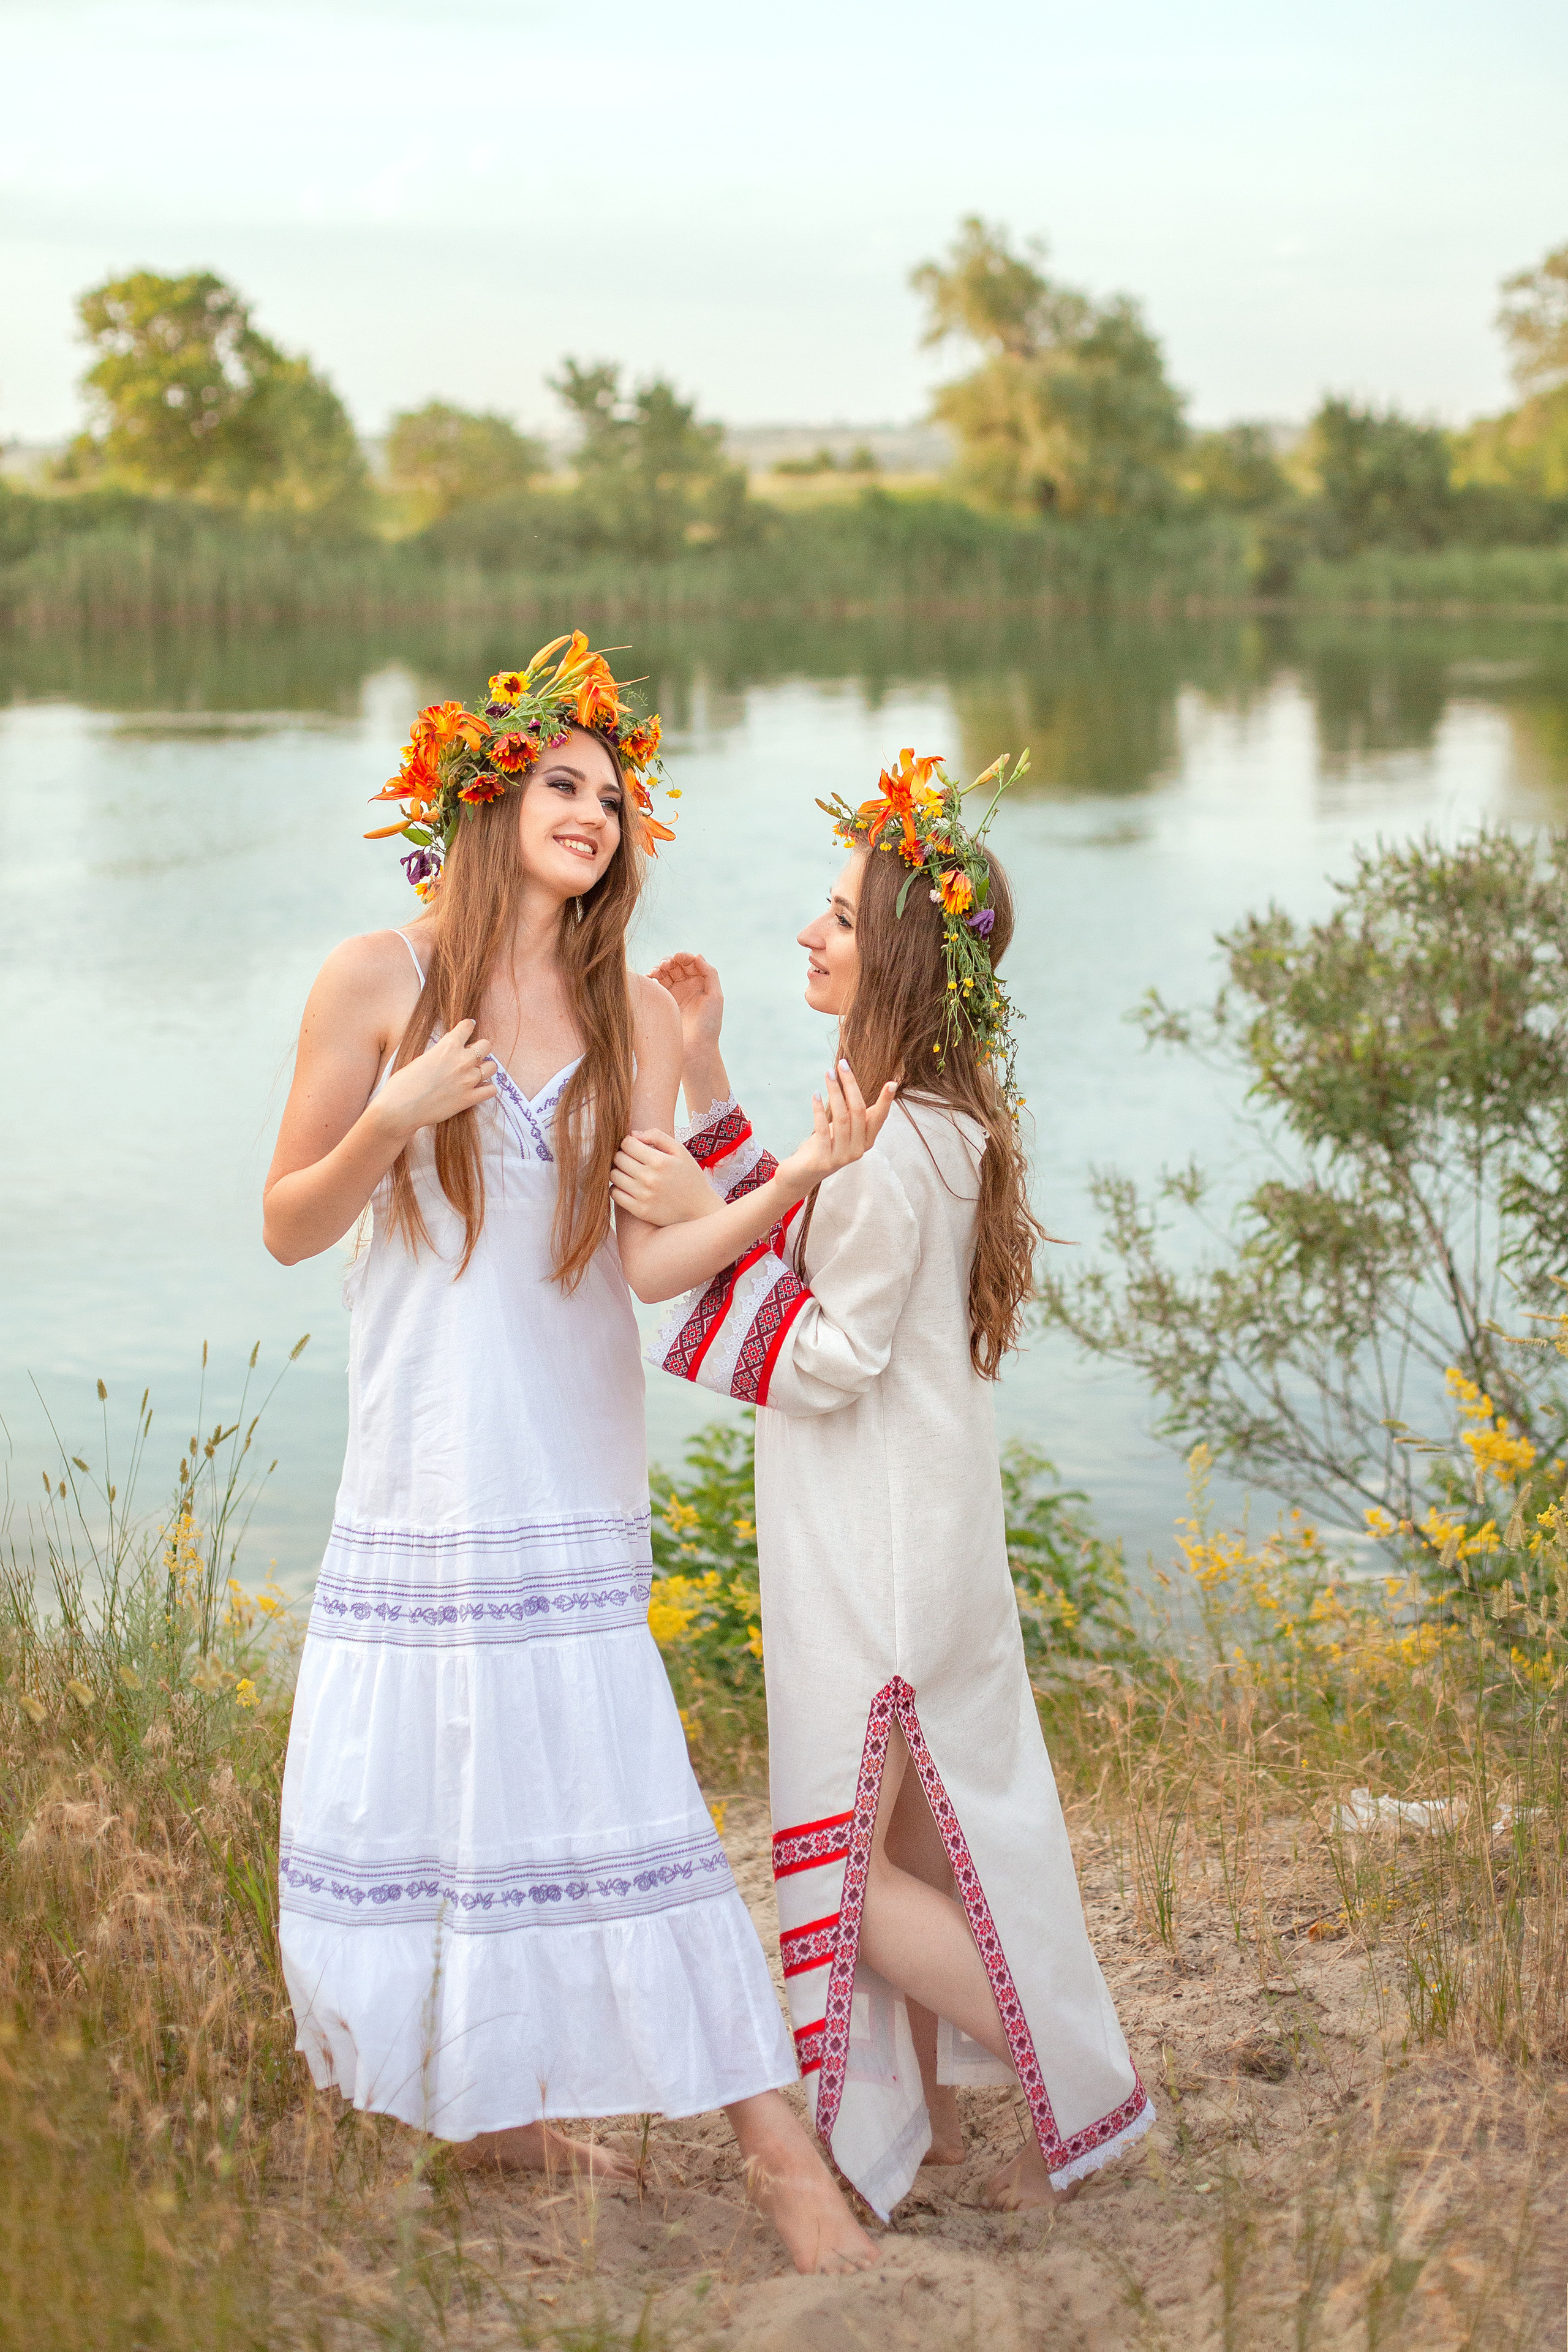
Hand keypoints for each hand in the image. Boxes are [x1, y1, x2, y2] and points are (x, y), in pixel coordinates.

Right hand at [375, 1019, 495, 1139]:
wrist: (400, 1108)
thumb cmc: (403, 1083)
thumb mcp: (422, 1058)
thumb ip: (440, 1051)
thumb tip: (450, 1046)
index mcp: (448, 1046)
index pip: (468, 1026)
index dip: (468, 1027)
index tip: (468, 1029)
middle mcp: (462, 1060)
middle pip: (486, 1046)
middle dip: (480, 1049)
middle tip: (471, 1056)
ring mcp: (468, 1080)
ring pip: (492, 1067)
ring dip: (485, 1068)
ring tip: (475, 1073)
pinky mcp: (469, 1099)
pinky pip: (491, 1090)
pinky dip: (486, 1089)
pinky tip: (478, 1089)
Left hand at [610, 1130, 724, 1227]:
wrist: (699, 1210)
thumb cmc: (689, 1177)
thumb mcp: (681, 1151)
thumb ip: (658, 1136)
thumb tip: (633, 1134)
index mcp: (660, 1161)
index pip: (627, 1144)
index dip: (629, 1143)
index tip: (635, 1148)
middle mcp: (650, 1179)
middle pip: (618, 1158)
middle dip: (622, 1155)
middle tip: (632, 1160)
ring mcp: (643, 1196)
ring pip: (614, 1176)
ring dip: (618, 1171)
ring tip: (630, 1173)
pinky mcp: (639, 1211)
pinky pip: (614, 1194)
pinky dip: (617, 1188)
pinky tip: (628, 1186)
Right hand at [647, 953, 723, 1056]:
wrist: (695, 1050)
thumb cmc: (709, 1025)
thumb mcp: (716, 997)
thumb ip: (709, 973)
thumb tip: (698, 955)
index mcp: (701, 983)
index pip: (690, 962)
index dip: (684, 957)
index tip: (679, 958)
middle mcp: (686, 987)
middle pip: (675, 965)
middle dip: (669, 961)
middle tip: (665, 965)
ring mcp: (673, 994)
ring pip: (663, 973)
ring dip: (658, 968)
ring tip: (656, 972)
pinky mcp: (661, 1004)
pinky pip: (653, 987)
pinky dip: (650, 979)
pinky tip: (649, 979)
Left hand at [774, 1063, 898, 1201]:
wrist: (801, 1175)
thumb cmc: (824, 1146)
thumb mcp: (844, 1131)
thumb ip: (857, 1117)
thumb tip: (871, 1092)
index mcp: (866, 1142)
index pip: (879, 1118)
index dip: (886, 1101)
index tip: (892, 1082)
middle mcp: (858, 1150)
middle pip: (858, 1112)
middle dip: (851, 1085)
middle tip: (843, 1064)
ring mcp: (841, 1157)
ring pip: (841, 1118)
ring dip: (834, 1092)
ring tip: (828, 1073)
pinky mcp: (823, 1160)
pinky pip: (822, 1129)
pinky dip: (819, 1109)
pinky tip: (816, 1094)